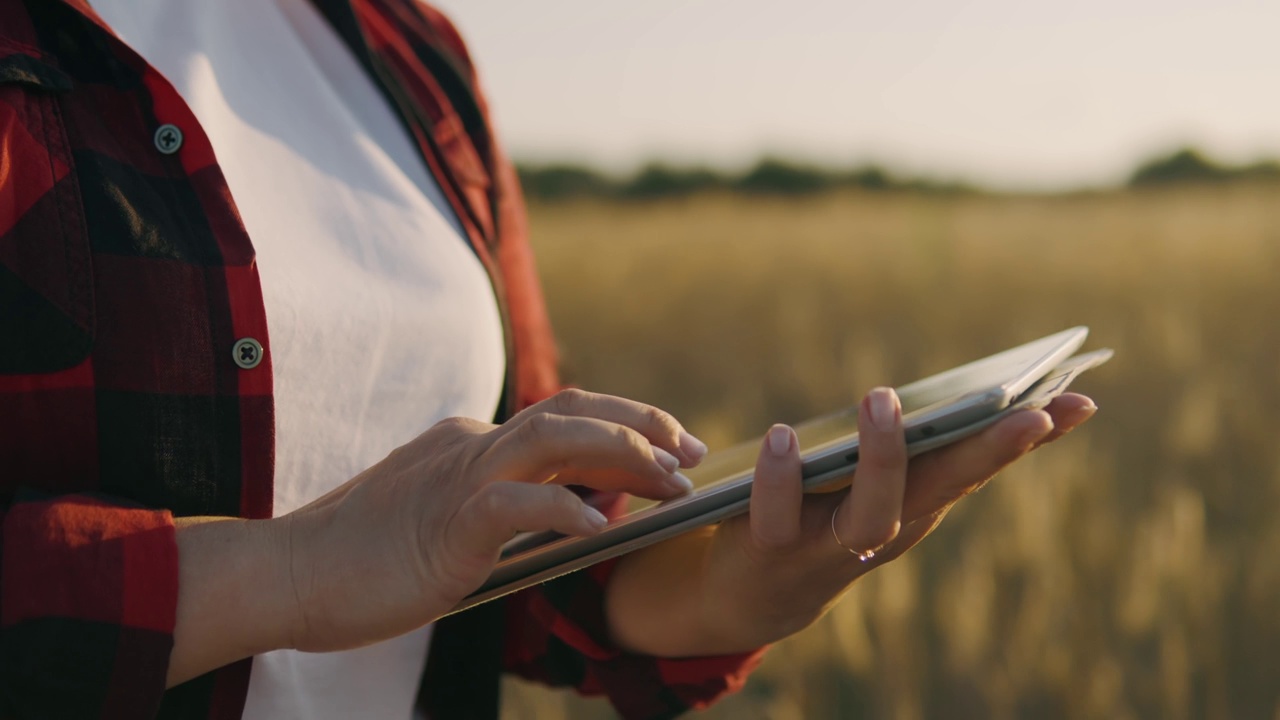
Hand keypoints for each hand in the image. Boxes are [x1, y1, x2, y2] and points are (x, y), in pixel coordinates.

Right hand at [284, 389, 706, 652]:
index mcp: (473, 445)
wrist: (289, 574)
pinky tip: (600, 529)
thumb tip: (572, 511)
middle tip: (692, 451)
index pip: (565, 418)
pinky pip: (518, 503)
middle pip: (575, 411)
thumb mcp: (447, 520)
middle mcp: (473, 445)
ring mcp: (459, 477)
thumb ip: (503, 506)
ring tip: (671, 480)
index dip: (627, 425)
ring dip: (624, 453)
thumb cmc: (366, 560)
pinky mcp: (448, 521)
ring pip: (557, 437)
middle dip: (643, 424)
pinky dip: (565, 509)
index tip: (672, 447)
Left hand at [604, 390, 1096, 655]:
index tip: (1081, 402)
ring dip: (882, 459)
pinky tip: (783, 436)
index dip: (1030, 437)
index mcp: (917, 503)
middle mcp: (886, 527)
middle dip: (989, 453)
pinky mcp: (775, 549)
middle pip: (945, 490)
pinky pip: (779, 517)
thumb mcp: (878, 478)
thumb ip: (916, 438)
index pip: (980, 465)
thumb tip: (979, 387)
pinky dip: (780, 477)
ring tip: (883, 398)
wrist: (754, 593)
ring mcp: (833, 544)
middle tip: (1026, 410)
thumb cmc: (827, 513)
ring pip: (872, 514)